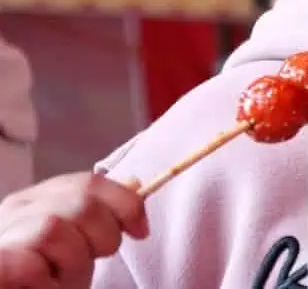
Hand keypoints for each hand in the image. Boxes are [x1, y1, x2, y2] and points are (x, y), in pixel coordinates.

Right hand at [0, 173, 148, 287]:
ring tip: (61, 278)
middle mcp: (16, 209)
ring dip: (72, 262)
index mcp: (39, 198)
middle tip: (89, 262)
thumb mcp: (82, 241)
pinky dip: (47, 283)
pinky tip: (45, 287)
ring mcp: (3, 235)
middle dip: (102, 237)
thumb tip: (135, 184)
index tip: (140, 230)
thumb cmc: (47, 276)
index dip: (124, 202)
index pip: (89, 182)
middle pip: (82, 203)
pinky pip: (30, 265)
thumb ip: (101, 213)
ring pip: (54, 228)